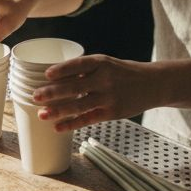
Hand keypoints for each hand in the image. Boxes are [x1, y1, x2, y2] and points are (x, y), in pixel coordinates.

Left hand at [31, 55, 168, 132]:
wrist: (154, 84)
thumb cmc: (124, 73)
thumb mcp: (108, 64)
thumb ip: (86, 71)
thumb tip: (56, 80)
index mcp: (101, 62)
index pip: (78, 65)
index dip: (62, 70)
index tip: (46, 74)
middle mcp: (105, 79)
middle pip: (74, 87)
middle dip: (53, 93)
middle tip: (35, 96)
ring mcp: (109, 97)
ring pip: (78, 105)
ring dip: (58, 111)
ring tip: (41, 114)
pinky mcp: (112, 113)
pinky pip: (88, 119)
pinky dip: (71, 124)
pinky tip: (58, 127)